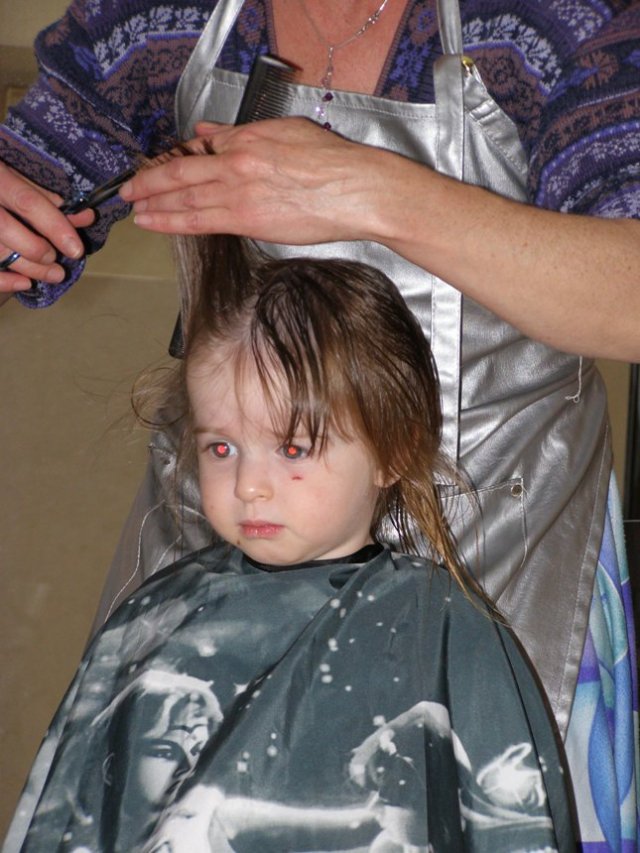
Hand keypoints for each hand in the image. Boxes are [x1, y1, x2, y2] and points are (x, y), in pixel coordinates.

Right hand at [0, 162, 92, 292]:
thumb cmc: (0, 177)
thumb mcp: (18, 175)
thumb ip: (47, 196)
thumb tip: (84, 216)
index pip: (26, 200)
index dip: (54, 225)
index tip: (76, 249)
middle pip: (3, 226)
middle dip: (35, 249)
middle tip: (57, 262)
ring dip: (27, 267)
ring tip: (54, 275)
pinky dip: (2, 280)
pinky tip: (24, 283)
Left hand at [120, 117, 389, 244]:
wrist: (356, 190)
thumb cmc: (333, 164)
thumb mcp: (287, 132)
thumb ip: (244, 133)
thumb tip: (211, 132)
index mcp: (247, 140)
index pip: (199, 148)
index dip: (173, 159)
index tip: (158, 166)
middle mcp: (236, 164)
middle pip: (181, 172)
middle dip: (148, 181)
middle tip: (126, 188)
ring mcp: (239, 193)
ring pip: (184, 197)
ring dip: (153, 203)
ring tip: (132, 209)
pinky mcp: (247, 220)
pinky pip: (199, 220)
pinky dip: (171, 221)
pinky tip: (153, 222)